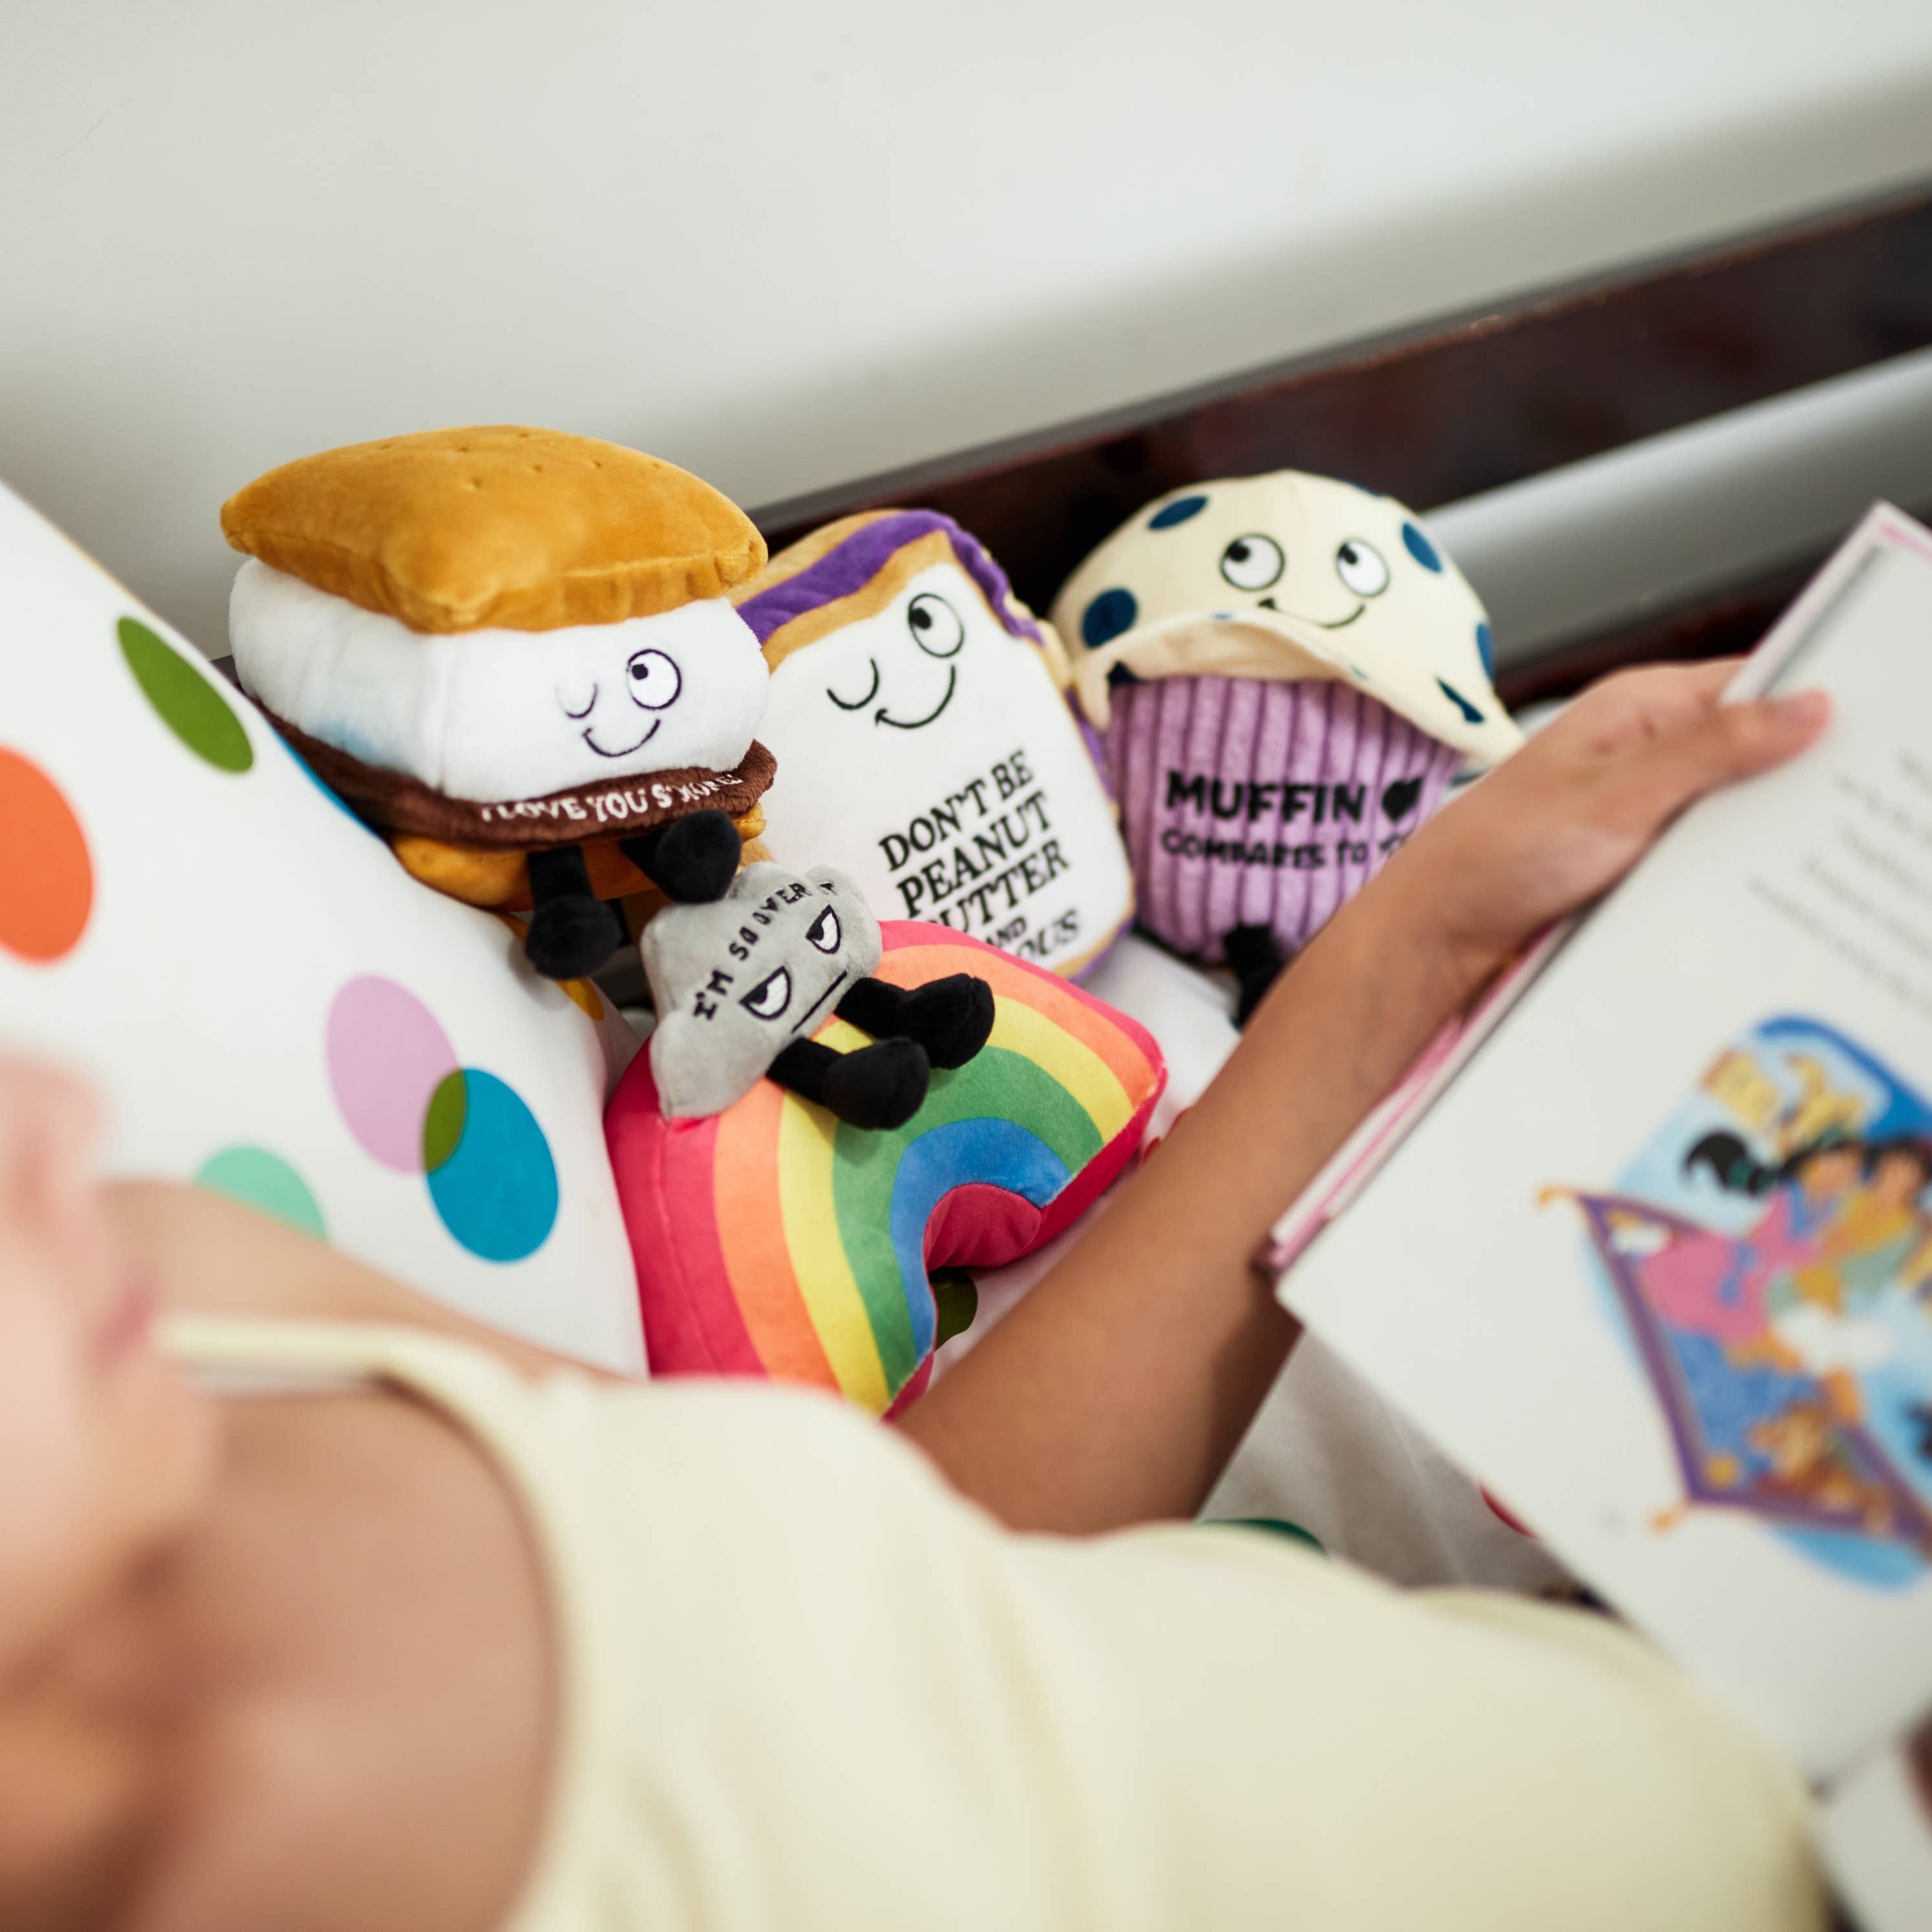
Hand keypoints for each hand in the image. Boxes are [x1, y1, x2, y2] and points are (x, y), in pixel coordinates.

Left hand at [1380, 659, 1829, 983]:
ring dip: (1770, 838)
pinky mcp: (1635, 863)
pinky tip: (1771, 901)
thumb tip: (1809, 704)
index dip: (1816, 700)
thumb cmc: (1498, 853)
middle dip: (1802, 779)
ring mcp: (1641, 810)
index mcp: (1637, 708)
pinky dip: (1734, 877)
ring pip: (1735, 814)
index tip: (1879, 730)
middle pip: (1754, 753)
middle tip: (1865, 811)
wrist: (1437, 934)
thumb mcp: (1616, 797)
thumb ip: (1710, 752)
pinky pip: (1705, 862)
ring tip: (1828, 862)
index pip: (1754, 684)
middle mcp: (1643, 752)